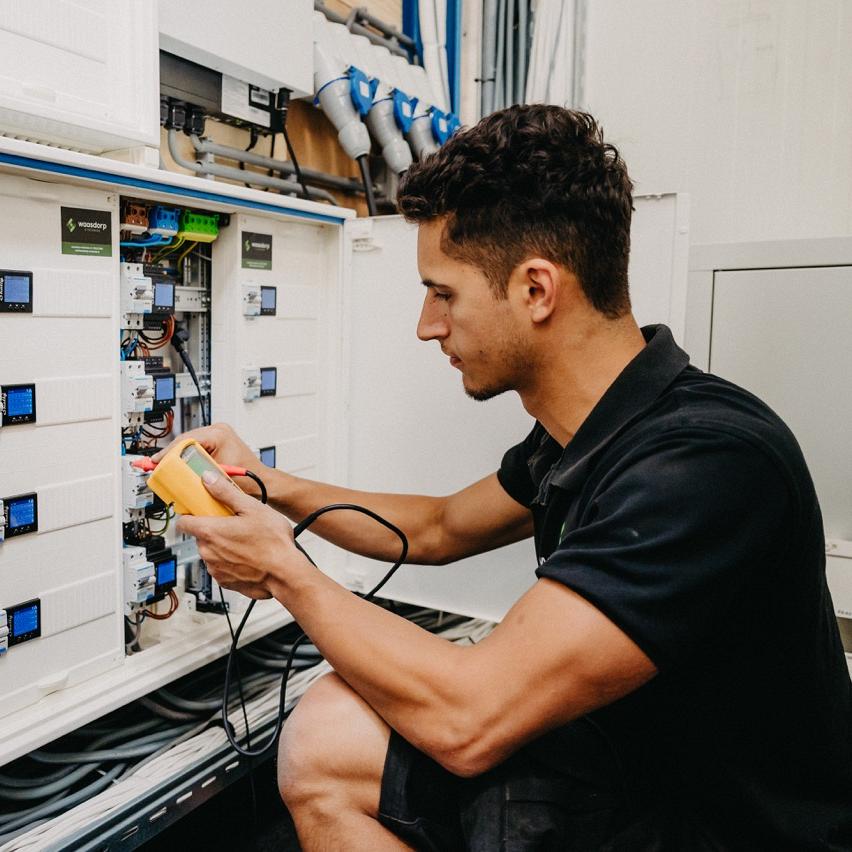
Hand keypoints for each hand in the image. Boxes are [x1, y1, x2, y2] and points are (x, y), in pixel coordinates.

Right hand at [153, 422, 267, 496]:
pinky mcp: (215, 442)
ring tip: (162, 468)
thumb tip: (174, 476)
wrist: (262, 482)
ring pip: (187, 444)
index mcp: (219, 434)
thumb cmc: (249, 479)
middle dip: (169, 455)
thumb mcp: (218, 477)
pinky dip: (184, 458)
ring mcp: (217, 435)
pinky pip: (194, 448)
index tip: (157, 462)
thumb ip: (196, 475)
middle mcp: (218, 431)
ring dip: (176, 457)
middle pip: (184, 441)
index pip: (186, 440)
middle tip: (154, 466)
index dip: (169, 452)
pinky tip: (175, 467)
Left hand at [176, 470, 311, 599]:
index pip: (182, 522)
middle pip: (201, 535)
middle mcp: (208, 552)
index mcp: (210, 532)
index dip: (191, 514)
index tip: (201, 510)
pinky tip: (248, 555)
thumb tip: (209, 479)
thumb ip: (225, 492)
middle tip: (235, 523)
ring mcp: (215, 569)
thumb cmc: (273, 543)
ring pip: (212, 551)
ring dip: (223, 545)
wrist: (286, 574)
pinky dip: (231, 561)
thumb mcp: (252, 508)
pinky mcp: (225, 581)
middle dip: (215, 528)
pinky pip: (222, 566)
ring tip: (245, 540)